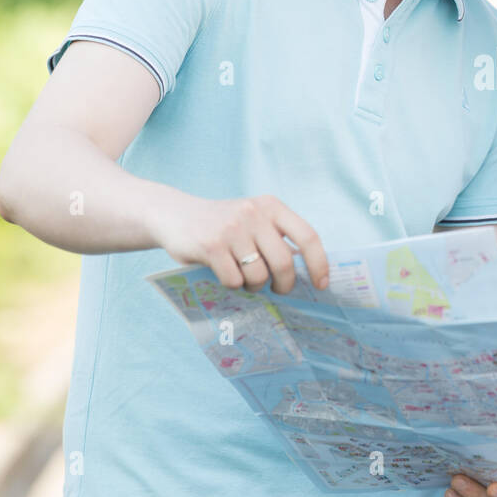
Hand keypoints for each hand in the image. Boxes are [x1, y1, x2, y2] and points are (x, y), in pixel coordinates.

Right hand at [150, 192, 330, 293]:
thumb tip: (306, 274)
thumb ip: (277, 238)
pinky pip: (234, 280)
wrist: (175, 215)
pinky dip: (232, 285)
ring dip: (255, 286)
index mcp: (272, 206)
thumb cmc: (224, 224)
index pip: (308, 236)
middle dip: (284, 284)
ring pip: (258, 275)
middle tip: (277, 289)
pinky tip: (224, 274)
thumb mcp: (254, 219)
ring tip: (245, 279)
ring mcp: (232, 229)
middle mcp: (254, 213)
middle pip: (284, 263)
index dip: (319, 264)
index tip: (321, 285)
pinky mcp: (211, 245)